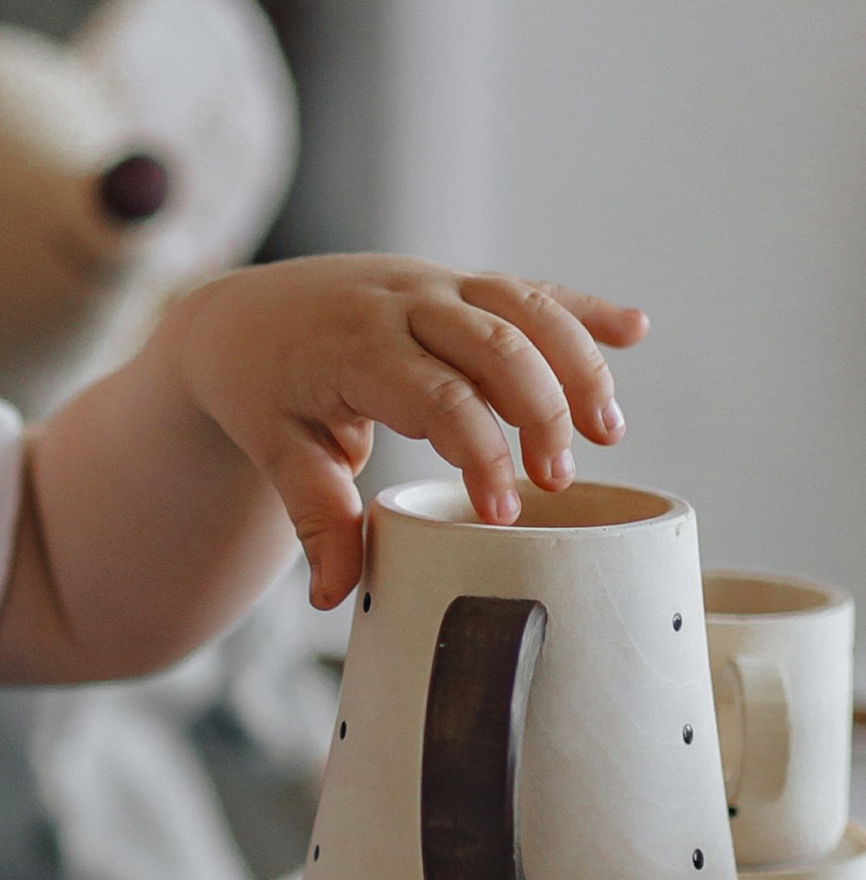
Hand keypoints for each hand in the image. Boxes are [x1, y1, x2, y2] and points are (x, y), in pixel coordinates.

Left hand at [171, 256, 646, 608]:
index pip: (436, 395)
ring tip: (610, 433)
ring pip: (525, 307)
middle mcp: (403, 303)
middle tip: (558, 482)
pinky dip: (583, 308)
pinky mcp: (457, 282)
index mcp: (355, 346)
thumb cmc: (261, 389)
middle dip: (542, 412)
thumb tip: (336, 597)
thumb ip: (315, 517)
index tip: (503, 514)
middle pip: (497, 343)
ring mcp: (435, 283)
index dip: (480, 452)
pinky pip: (529, 287)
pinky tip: (637, 330)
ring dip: (578, 364)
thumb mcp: (275, 450)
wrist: (241, 313)